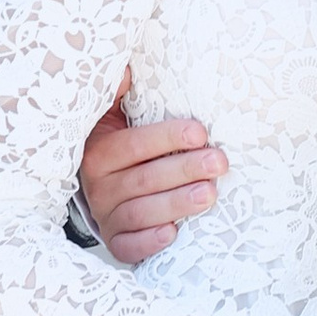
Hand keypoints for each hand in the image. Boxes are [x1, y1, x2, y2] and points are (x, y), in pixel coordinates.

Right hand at [78, 90, 227, 265]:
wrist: (105, 186)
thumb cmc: (124, 143)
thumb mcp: (114, 115)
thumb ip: (118, 93)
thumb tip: (124, 68)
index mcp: (98, 150)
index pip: (132, 144)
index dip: (165, 138)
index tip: (200, 132)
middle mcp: (97, 185)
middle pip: (142, 179)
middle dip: (183, 170)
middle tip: (219, 163)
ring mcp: (106, 215)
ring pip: (139, 212)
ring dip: (176, 204)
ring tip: (209, 194)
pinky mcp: (116, 241)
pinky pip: (128, 247)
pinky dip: (149, 242)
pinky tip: (173, 234)